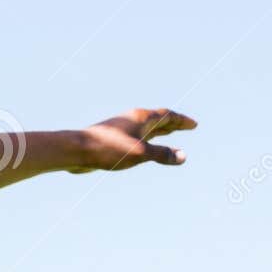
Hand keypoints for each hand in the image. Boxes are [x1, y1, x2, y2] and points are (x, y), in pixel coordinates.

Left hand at [72, 108, 197, 171]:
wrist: (77, 150)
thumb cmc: (109, 149)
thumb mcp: (140, 153)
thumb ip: (162, 154)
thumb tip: (183, 156)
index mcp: (141, 118)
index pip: (167, 116)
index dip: (181, 120)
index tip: (193, 125)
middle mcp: (132, 120)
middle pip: (158, 119)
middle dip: (173, 123)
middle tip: (187, 126)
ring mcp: (122, 128)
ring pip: (146, 127)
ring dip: (160, 129)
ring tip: (169, 132)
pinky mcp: (113, 139)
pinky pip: (136, 136)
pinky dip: (147, 138)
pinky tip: (143, 146)